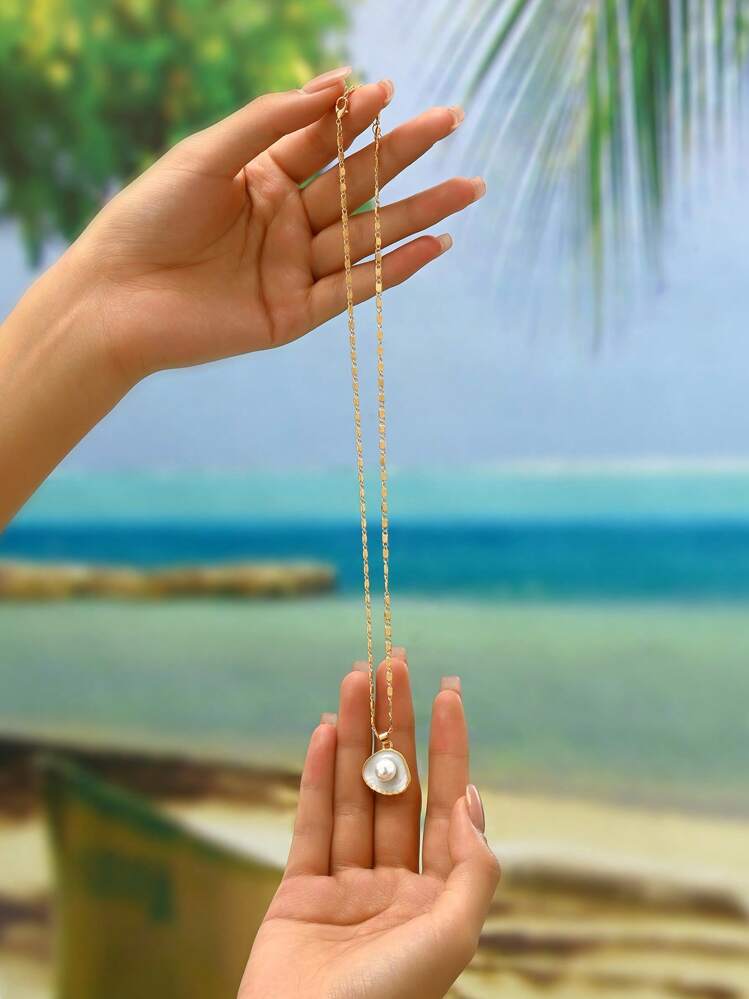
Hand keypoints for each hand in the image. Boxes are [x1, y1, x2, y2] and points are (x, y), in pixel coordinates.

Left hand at [73, 67, 483, 379]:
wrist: (113, 297)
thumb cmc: (148, 215)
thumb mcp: (209, 153)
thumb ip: (273, 121)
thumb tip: (338, 83)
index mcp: (262, 180)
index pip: (323, 144)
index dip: (356, 118)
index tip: (392, 90)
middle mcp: (284, 224)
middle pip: (356, 185)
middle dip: (405, 155)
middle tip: (453, 123)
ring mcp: (291, 270)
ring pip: (365, 235)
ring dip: (418, 213)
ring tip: (468, 189)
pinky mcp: (292, 315)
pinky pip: (350, 290)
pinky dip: (391, 270)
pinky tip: (434, 246)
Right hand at [239, 652, 499, 998]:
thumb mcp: (452, 938)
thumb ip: (472, 868)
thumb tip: (470, 801)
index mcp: (437, 897)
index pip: (446, 802)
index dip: (449, 745)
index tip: (447, 690)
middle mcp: (396, 885)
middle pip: (397, 786)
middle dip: (395, 725)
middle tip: (391, 665)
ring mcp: (346, 887)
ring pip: (353, 794)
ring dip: (353, 735)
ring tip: (354, 678)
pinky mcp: (297, 894)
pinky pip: (310, 823)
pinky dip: (315, 776)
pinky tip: (323, 731)